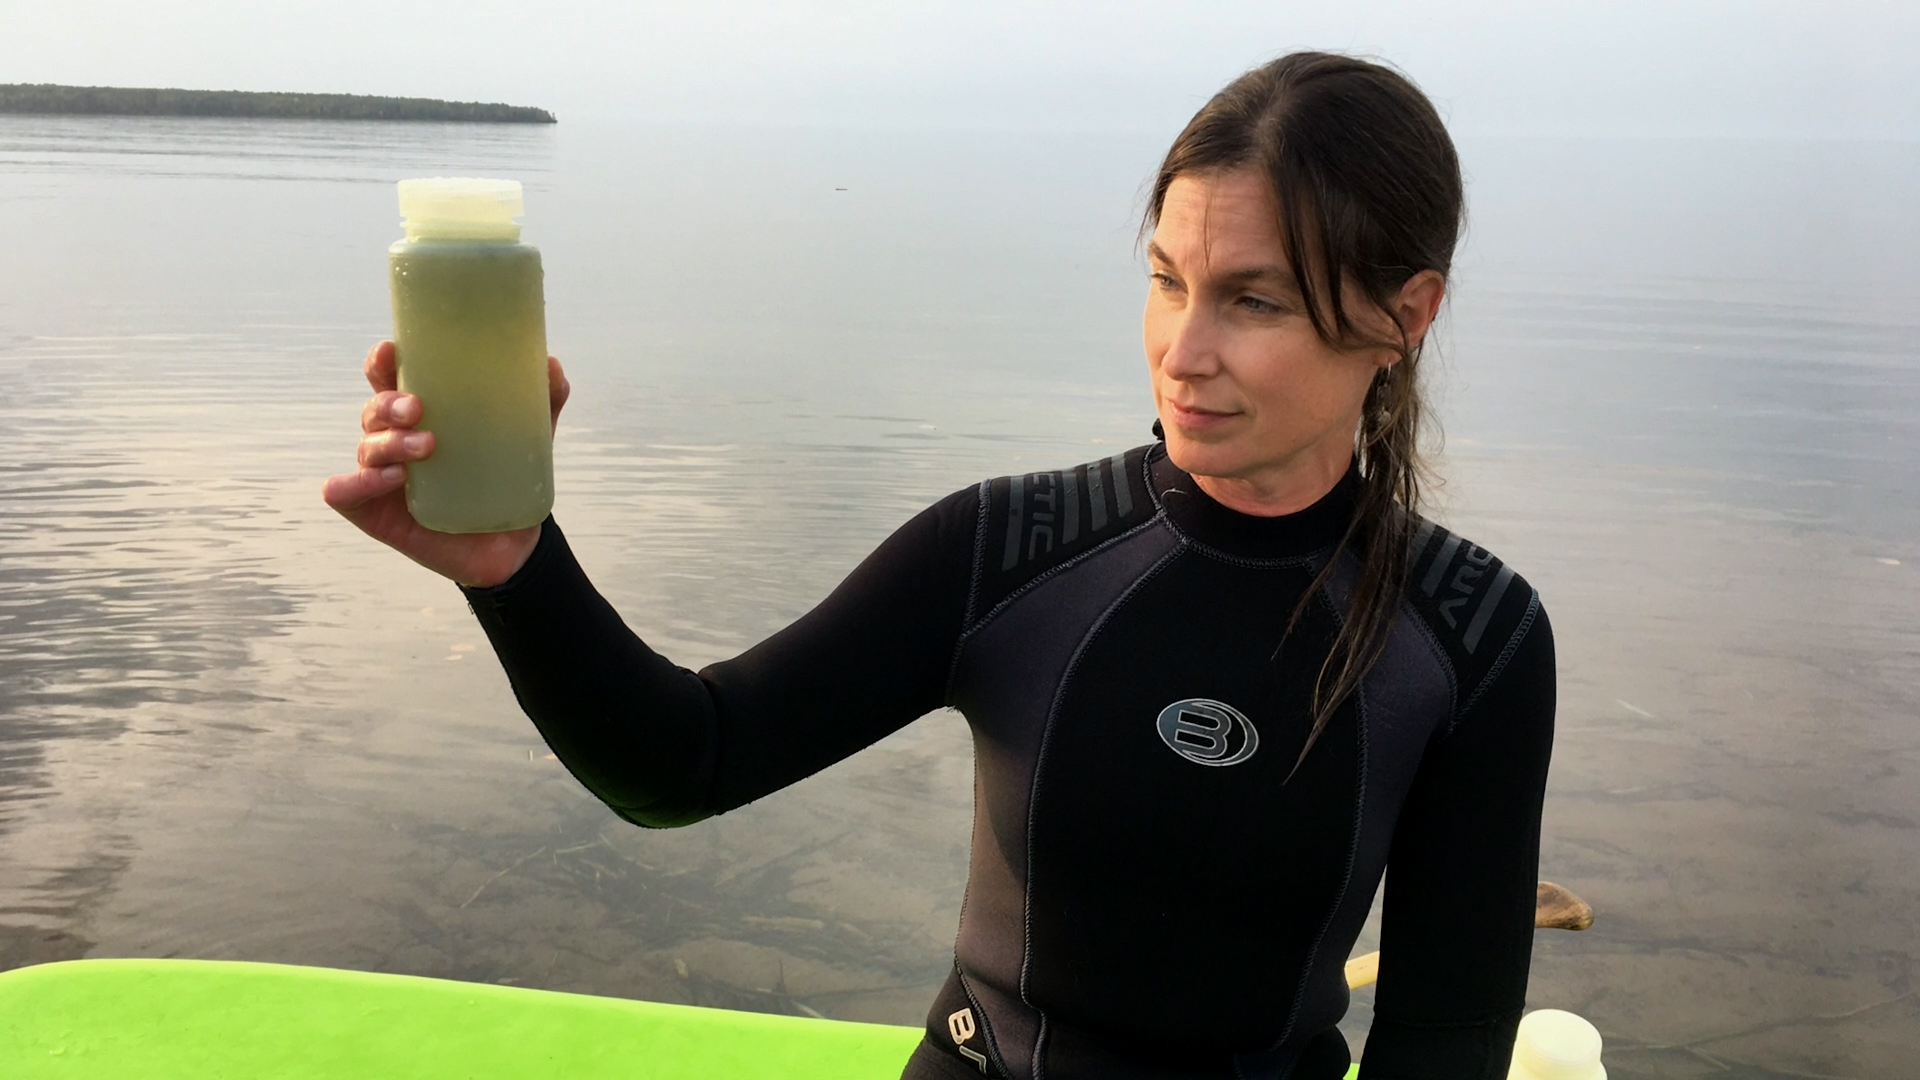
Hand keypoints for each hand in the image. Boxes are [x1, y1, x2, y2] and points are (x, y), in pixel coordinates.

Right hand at [321, 340, 570, 587]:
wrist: (511, 544)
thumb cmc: (507, 481)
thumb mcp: (530, 438)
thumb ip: (543, 401)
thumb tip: (551, 364)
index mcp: (421, 416)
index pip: (388, 379)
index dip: (381, 363)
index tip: (391, 351)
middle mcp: (395, 440)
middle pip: (374, 409)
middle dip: (388, 403)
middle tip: (418, 409)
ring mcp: (381, 476)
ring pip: (368, 447)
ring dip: (389, 442)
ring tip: (426, 447)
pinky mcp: (373, 512)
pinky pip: (344, 493)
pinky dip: (357, 482)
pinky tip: (391, 478)